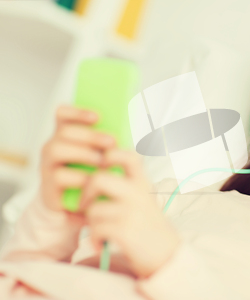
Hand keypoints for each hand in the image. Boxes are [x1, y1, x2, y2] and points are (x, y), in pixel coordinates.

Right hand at [40, 104, 114, 222]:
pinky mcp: (48, 186)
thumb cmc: (91, 178)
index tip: (98, 117)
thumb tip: (129, 133)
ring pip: (56, 149)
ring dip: (83, 153)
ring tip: (102, 161)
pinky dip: (79, 177)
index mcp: (66, 137)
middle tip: (111, 142)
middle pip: (64, 131)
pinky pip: (58, 176)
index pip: (63, 115)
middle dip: (90, 135)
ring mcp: (47, 165)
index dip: (77, 112)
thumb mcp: (100, 160)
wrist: (76, 209)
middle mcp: (53, 147)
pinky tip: (93, 180)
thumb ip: (108, 146)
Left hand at [78, 147, 181, 278]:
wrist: (167, 256)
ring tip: (100, 231)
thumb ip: (127, 187)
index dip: (110, 155)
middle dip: (85, 193)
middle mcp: (139, 194)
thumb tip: (97, 174)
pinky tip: (102, 243)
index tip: (101, 168)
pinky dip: (94, 239)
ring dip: (90, 223)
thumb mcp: (144, 201)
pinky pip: (95, 229)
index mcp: (143, 184)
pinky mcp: (125, 230)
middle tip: (86, 205)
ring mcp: (132, 212)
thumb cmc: (149, 228)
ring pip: (93, 209)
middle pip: (98, 179)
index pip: (128, 156)